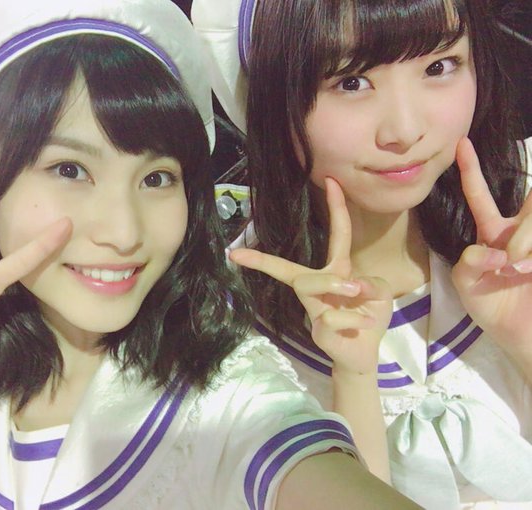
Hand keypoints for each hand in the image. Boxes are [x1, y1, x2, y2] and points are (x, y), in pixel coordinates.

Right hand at [230, 178, 391, 374]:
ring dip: (335, 286)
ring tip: (358, 295)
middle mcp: (320, 287)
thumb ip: (372, 283)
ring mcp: (315, 309)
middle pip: (293, 270)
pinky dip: (356, 320)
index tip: (331, 180)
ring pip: (309, 285)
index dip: (335, 207)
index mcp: (338, 271)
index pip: (338, 235)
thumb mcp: (380, 293)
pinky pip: (334, 318)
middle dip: (264, 262)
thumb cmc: (368, 317)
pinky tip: (363, 327)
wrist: (364, 354)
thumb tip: (351, 285)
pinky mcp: (318, 330)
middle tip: (237, 254)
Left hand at [452, 137, 531, 351]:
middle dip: (528, 230)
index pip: (481, 196)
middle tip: (514, 262)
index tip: (462, 144)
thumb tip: (491, 249)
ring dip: (529, 243)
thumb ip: (468, 264)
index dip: (471, 171)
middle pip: (531, 201)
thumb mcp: (467, 286)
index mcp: (496, 233)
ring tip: (521, 270)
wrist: (523, 338)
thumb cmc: (493, 309)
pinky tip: (529, 272)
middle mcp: (522, 232)